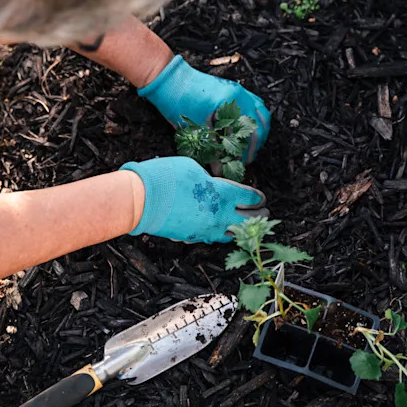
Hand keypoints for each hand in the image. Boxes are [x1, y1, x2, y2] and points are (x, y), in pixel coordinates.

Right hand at [120, 157, 267, 242]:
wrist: (141, 199)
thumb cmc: (166, 177)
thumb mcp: (193, 168)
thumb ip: (210, 180)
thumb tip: (213, 186)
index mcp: (223, 194)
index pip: (250, 198)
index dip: (258, 198)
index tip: (261, 198)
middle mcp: (219, 215)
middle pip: (249, 220)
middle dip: (259, 217)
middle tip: (264, 214)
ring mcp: (206, 230)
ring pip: (232, 234)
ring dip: (242, 230)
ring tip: (246, 227)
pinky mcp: (192, 237)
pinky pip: (212, 238)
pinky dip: (220, 234)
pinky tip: (221, 231)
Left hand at [138, 55, 270, 161]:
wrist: (169, 79)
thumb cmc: (178, 102)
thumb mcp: (194, 130)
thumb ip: (210, 150)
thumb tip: (219, 171)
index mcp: (229, 103)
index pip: (242, 135)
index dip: (240, 155)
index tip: (236, 167)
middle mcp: (239, 94)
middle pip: (257, 126)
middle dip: (252, 146)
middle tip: (245, 161)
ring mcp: (239, 90)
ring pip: (261, 115)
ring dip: (258, 133)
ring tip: (249, 148)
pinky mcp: (235, 89)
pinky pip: (256, 105)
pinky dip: (255, 120)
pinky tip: (248, 130)